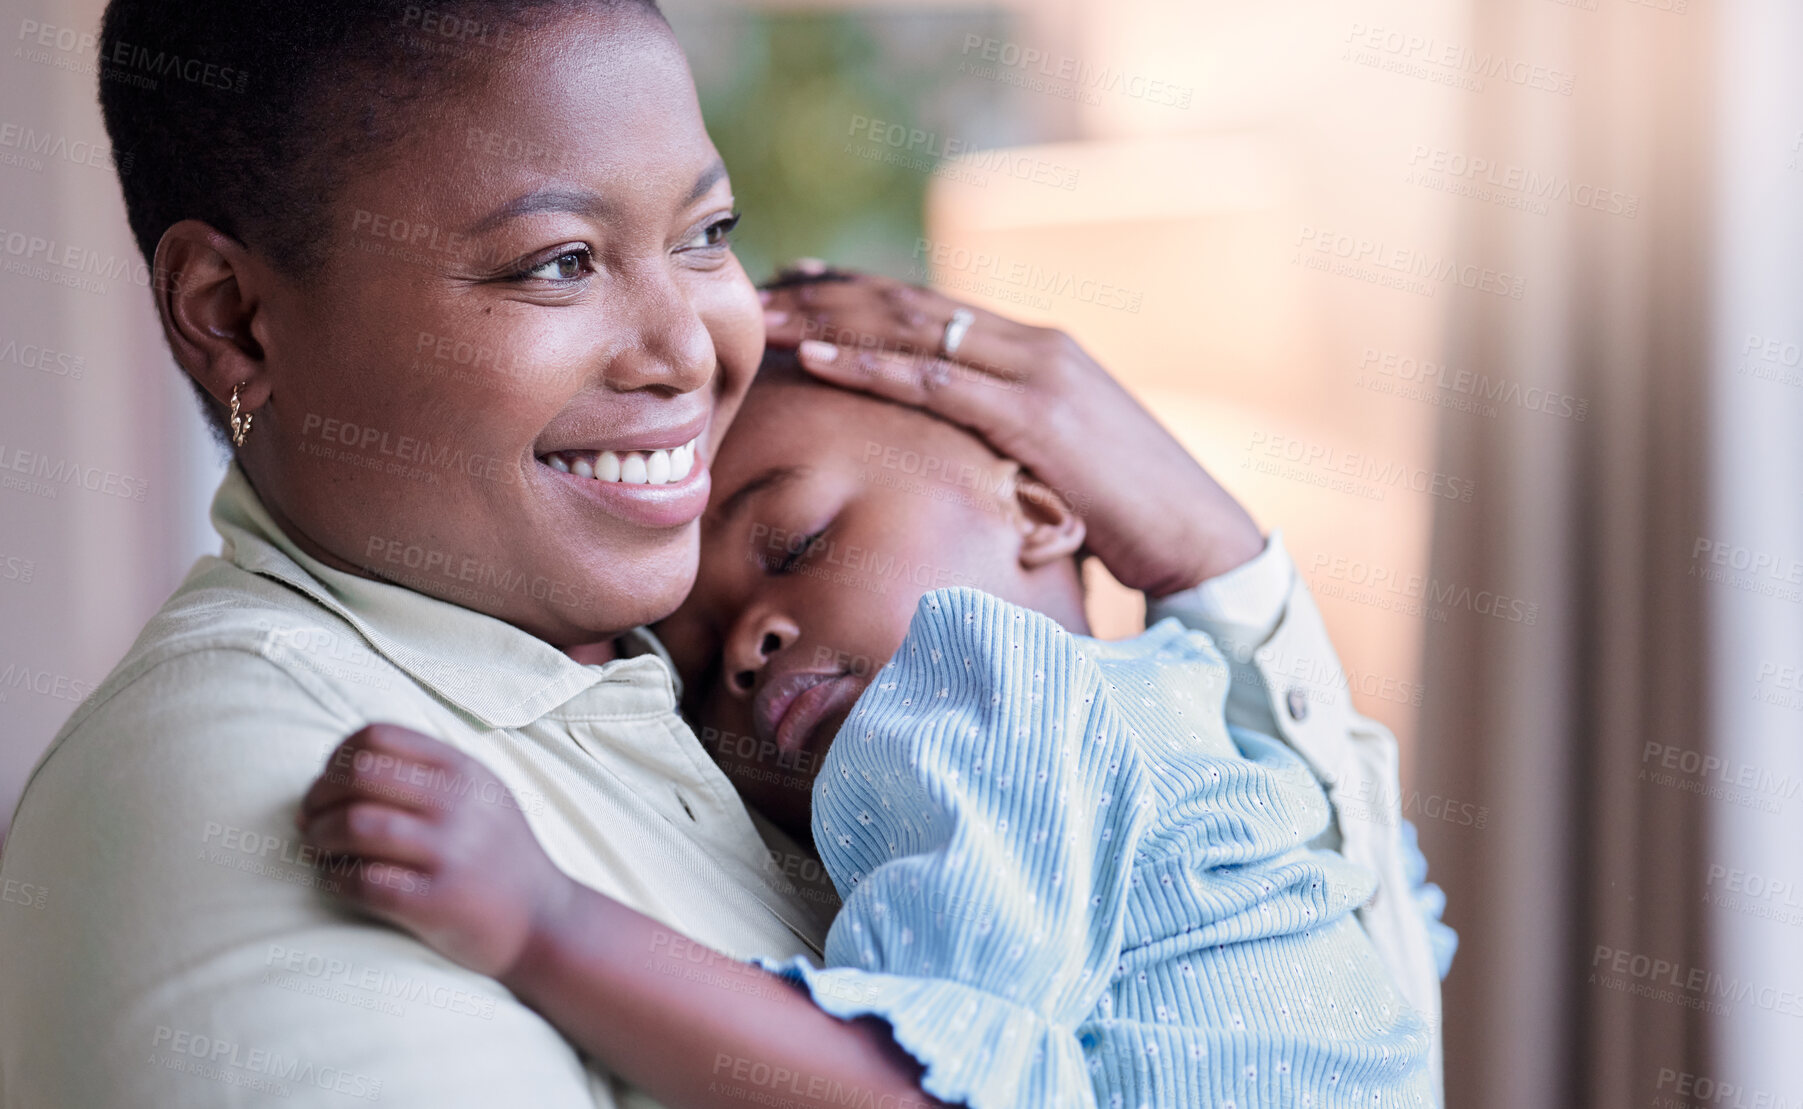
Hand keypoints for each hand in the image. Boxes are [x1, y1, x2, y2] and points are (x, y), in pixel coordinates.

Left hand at [299, 723, 572, 983]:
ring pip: (354, 826)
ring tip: (318, 850)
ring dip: (319, 838)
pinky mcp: (435, 902)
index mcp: (464, 770)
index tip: (328, 782)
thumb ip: (429, 771)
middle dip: (318, 796)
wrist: (544, 921)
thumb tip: (344, 766)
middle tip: (309, 819)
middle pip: (359, 775)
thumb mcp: (481, 794)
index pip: (377, 736)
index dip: (337, 757)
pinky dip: (335, 879)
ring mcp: (450, 853)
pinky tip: (337, 880)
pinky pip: (363, 882)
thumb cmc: (499, 855)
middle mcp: (458, 805)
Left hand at [762, 270, 1263, 595]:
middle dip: (832, 293)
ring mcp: (1039, 375)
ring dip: (833, 320)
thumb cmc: (1132, 516)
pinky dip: (874, 368)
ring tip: (769, 317)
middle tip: (764, 286)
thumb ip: (1011, 445)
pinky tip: (821, 358)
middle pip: (913, 305)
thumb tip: (959, 466)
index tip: (804, 281)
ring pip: (915, 332)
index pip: (936, 307)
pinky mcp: (1039, 417)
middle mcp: (1037, 346)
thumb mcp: (1060, 465)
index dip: (865, 290)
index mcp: (1041, 352)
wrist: (1200, 535)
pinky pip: (939, 385)